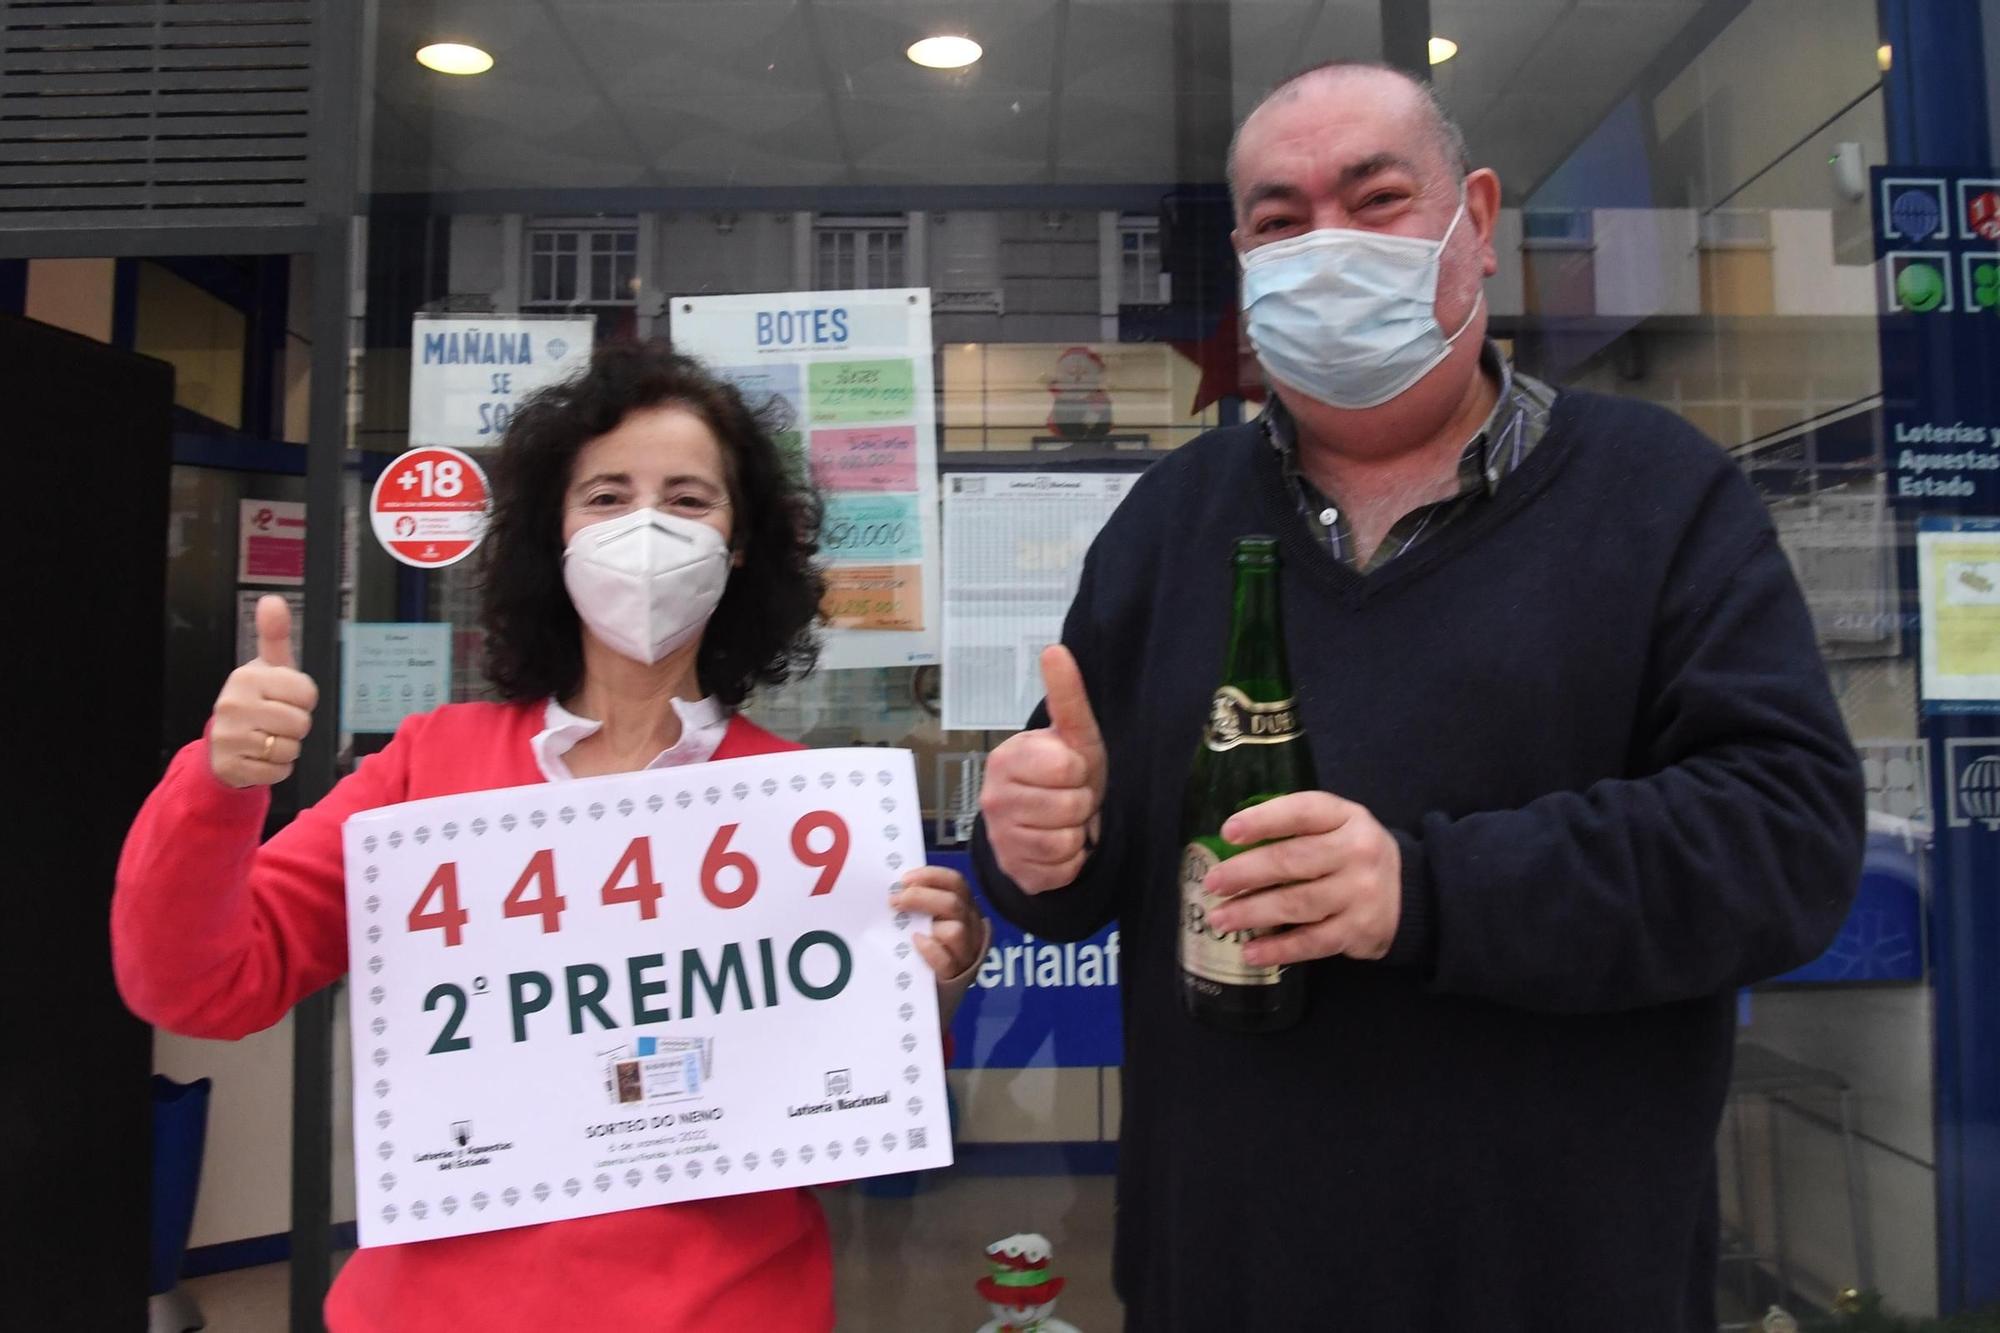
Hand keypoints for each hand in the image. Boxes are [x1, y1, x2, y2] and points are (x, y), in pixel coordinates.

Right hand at [208, 595, 318, 788]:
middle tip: (276, 721)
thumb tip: (272, 600)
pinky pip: (279, 771)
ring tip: (268, 737)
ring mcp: (229, 738)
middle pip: (301, 723)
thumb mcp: (268, 667)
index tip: (285, 698)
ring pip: (291, 749)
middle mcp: (233, 705)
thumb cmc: (256, 700)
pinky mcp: (231, 766)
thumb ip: (274, 635)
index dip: (303, 700)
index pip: (307, 693)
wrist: (223, 743)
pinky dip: (277, 768)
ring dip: (287, 748)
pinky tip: (261, 756)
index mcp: (247, 677)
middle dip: (296, 726)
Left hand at [890, 865, 987, 982]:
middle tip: (895, 901)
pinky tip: (916, 943)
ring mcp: (967, 952)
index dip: (931, 876)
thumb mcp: (930, 922)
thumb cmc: (928, 951)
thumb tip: (896, 887)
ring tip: (905, 925)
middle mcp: (971, 927)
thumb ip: (922, 905)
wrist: (932, 994)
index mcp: (965, 908)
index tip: (904, 880)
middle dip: (921, 897)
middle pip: (953, 903)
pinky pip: (946, 960)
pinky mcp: (957, 975)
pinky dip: (930, 949)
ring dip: (928, 923)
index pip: (956, 882)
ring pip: (955, 930)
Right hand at [977, 646, 1107, 893]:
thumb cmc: (1064, 773)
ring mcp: (1001, 839)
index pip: (1068, 768)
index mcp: (1005, 759)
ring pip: (1066, 841)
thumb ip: (1066, 695)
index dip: (1081, 771)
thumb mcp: (1073, 734)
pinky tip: (1059, 848)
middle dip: (1081, 804)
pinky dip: (1071, 862)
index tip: (1071, 771)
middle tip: (1070, 798)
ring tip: (1065, 823)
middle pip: (1070, 808)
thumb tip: (1055, 649)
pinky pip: (1062, 870)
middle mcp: (993, 799)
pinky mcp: (1015, 872)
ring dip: (1077, 834)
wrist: (1050, 823)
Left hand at [1200, 792, 1401, 965]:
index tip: (1227, 832)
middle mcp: (1357, 851)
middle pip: (1293, 861)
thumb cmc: (1351, 853)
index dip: (1263, 820)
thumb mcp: (1336, 826)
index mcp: (1346, 816)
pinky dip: (1279, 949)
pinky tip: (1251, 952)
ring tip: (1220, 919)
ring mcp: (1361, 892)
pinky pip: (1313, 941)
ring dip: (1252, 913)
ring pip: (1298, 903)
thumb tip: (1231, 846)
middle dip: (1245, 873)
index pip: (1301, 812)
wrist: (1410, 891)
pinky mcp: (1360, 930)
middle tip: (1212, 883)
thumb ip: (1295, 828)